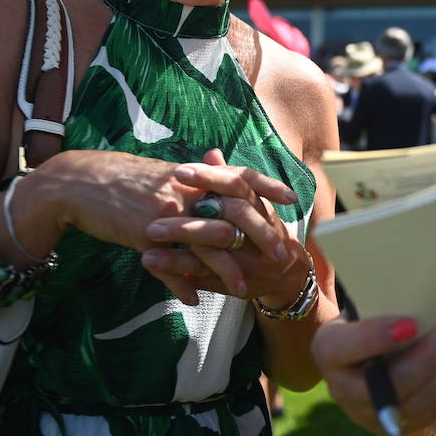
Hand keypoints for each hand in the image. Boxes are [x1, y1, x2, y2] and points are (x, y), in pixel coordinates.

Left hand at [139, 148, 303, 303]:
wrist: (288, 273)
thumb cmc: (263, 230)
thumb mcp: (253, 204)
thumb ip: (229, 180)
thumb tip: (211, 153)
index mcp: (258, 208)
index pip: (236, 186)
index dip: (209, 179)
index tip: (179, 171)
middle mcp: (255, 234)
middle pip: (222, 226)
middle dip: (187, 226)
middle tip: (154, 220)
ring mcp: (246, 261)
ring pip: (212, 256)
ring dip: (179, 254)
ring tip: (147, 248)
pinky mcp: (235, 282)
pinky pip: (207, 279)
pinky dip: (182, 273)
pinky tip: (155, 267)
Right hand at [311, 316, 435, 435]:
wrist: (360, 354)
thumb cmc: (365, 319)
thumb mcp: (362, 307)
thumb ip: (385, 304)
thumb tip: (428, 289)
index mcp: (328, 351)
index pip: (348, 347)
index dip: (377, 338)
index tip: (411, 324)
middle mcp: (342, 391)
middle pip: (391, 383)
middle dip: (429, 357)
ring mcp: (367, 416)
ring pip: (415, 403)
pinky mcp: (394, 427)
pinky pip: (429, 412)